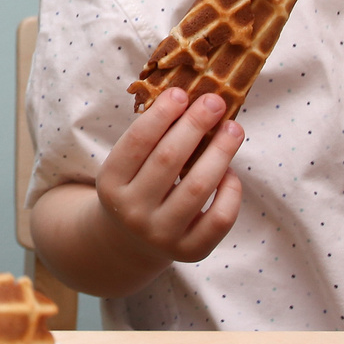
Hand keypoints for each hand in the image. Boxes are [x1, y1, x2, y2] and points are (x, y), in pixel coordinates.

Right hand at [95, 87, 244, 264]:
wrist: (128, 243)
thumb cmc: (134, 188)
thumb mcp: (126, 166)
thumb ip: (151, 138)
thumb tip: (192, 99)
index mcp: (110, 184)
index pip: (136, 142)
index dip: (161, 114)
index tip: (181, 93)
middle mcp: (132, 212)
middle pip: (168, 160)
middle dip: (195, 125)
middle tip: (214, 101)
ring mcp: (161, 235)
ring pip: (197, 187)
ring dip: (220, 152)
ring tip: (233, 129)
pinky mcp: (190, 251)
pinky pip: (219, 218)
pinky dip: (230, 191)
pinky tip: (230, 172)